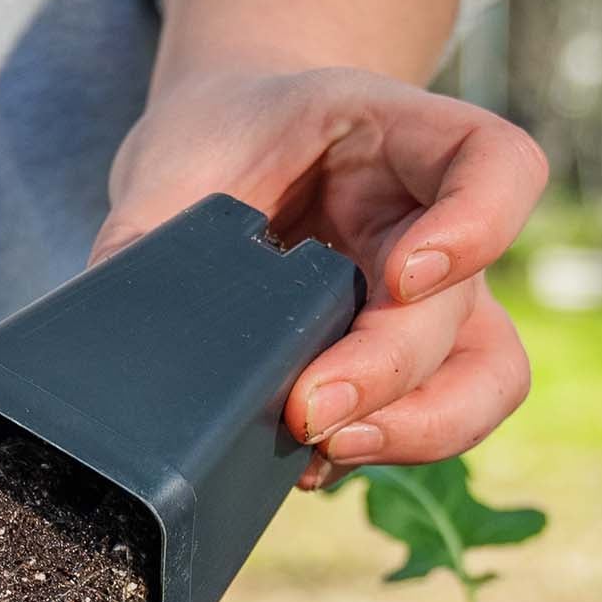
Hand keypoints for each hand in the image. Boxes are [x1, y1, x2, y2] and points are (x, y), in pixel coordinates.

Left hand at [93, 63, 548, 487]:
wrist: (222, 156)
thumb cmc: (212, 146)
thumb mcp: (173, 166)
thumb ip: (144, 239)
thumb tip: (105, 323)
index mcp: (398, 139)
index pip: (497, 164)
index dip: (476, 225)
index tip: (398, 278)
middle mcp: (435, 222)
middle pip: (459, 304)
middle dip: (385, 370)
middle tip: (305, 410)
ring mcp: (433, 299)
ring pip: (488, 377)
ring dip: (417, 430)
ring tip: (325, 452)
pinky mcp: (405, 364)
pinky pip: (437, 418)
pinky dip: (382, 450)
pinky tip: (308, 462)